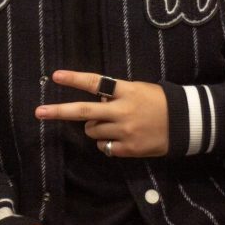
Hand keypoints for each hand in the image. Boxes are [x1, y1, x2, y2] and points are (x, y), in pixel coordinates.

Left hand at [35, 70, 168, 157]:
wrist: (186, 123)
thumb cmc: (159, 101)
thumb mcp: (137, 89)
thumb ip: (115, 94)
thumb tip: (95, 102)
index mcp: (125, 91)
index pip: (95, 82)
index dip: (74, 79)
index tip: (55, 76)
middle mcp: (122, 111)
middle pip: (84, 111)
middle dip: (59, 111)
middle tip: (39, 112)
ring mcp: (125, 131)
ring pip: (92, 131)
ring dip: (94, 127)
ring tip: (111, 123)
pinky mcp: (129, 148)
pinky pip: (105, 147)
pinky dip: (107, 143)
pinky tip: (120, 137)